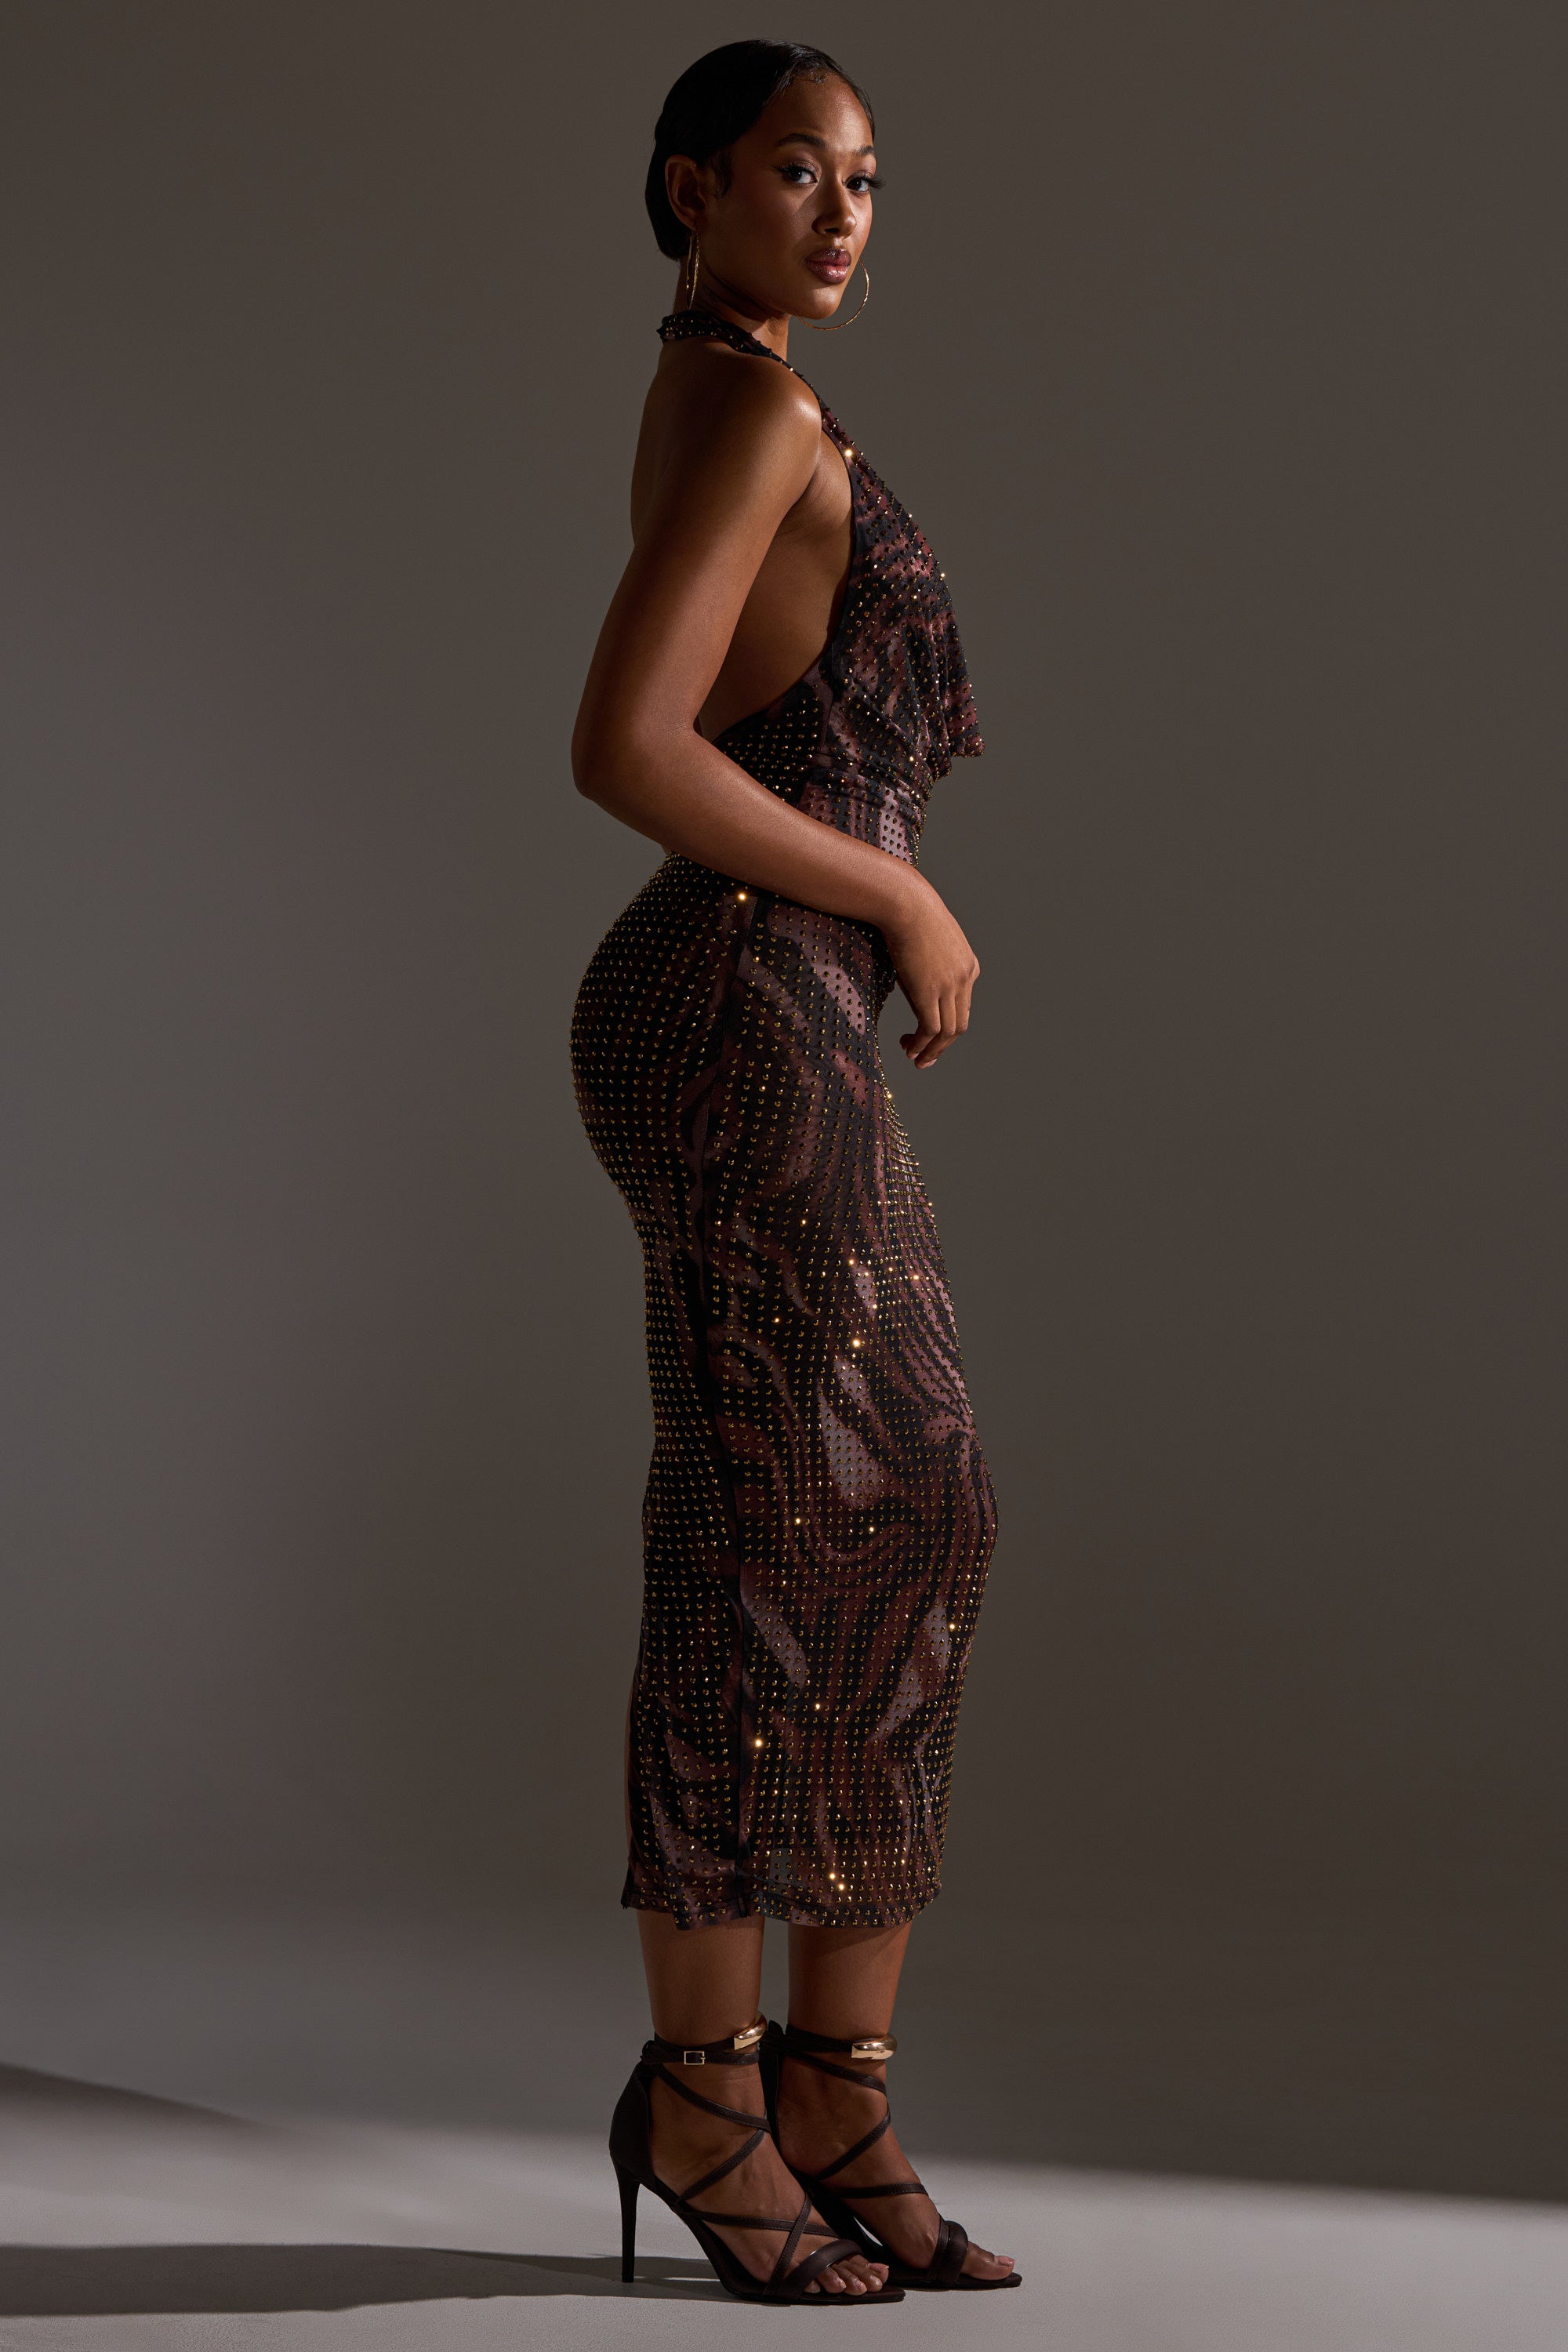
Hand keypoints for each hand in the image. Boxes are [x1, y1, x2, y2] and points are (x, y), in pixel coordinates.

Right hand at [881, 879, 980, 1068]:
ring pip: (947, 1032)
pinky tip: (909, 1047)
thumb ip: (931, 960)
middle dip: (942, 1046)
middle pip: (959, 1025)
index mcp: (969, 966)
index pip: (962, 1007)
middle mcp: (964, 978)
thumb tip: (915, 972)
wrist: (905, 902)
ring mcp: (949, 985)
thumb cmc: (910, 913)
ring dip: (931, 1051)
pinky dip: (922, 1044)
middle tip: (924, 1058)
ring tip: (915, 1059)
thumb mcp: (930, 939)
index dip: (946, 1027)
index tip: (927, 1035)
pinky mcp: (930, 991)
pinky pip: (930, 1028)